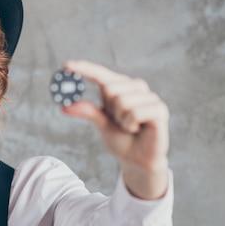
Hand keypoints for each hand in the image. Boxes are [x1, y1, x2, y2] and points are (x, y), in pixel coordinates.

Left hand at [61, 60, 169, 199]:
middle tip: (118, 122)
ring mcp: (149, 97)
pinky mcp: (159, 109)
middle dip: (109, 110)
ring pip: (122, 101)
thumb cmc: (121, 139)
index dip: (84, 68)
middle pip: (109, 88)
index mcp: (120, 88)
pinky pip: (135, 112)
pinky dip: (131, 125)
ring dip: (121, 120)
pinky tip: (138, 129)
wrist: (137, 160)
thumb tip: (65, 106)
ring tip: (130, 127)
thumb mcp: (101, 124)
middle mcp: (136, 88)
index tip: (66, 65)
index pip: (101, 74)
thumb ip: (87, 111)